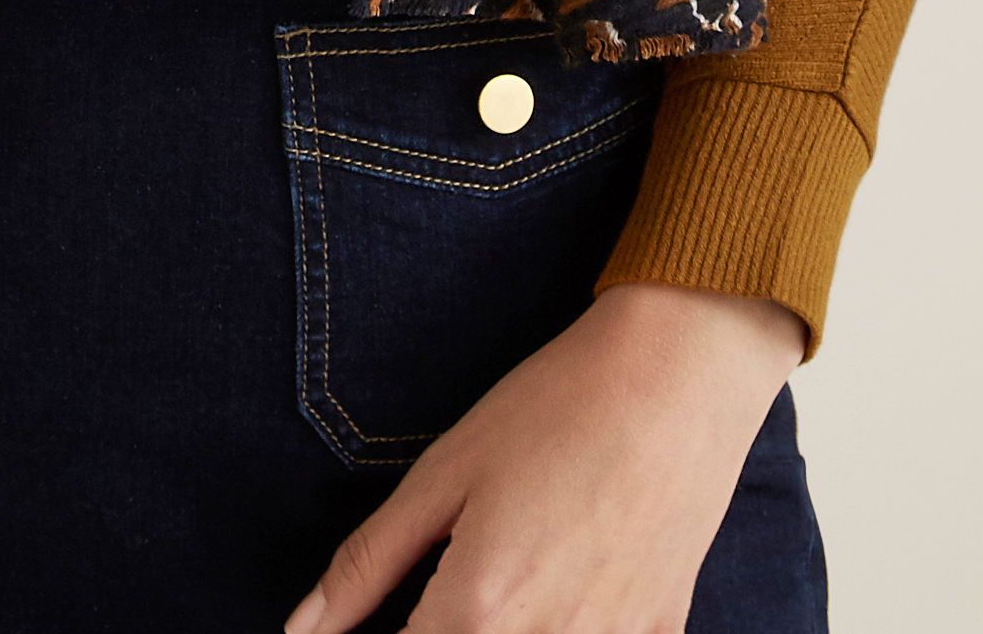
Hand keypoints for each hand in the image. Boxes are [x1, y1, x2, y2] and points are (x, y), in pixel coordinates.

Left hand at [283, 283, 806, 633]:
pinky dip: (567, 630)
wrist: (679, 374)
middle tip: (442, 597)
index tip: (384, 625)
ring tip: (497, 588)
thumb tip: (302, 629)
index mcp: (478, 610)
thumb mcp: (446, 472)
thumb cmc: (555, 407)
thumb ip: (369, 563)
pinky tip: (561, 590)